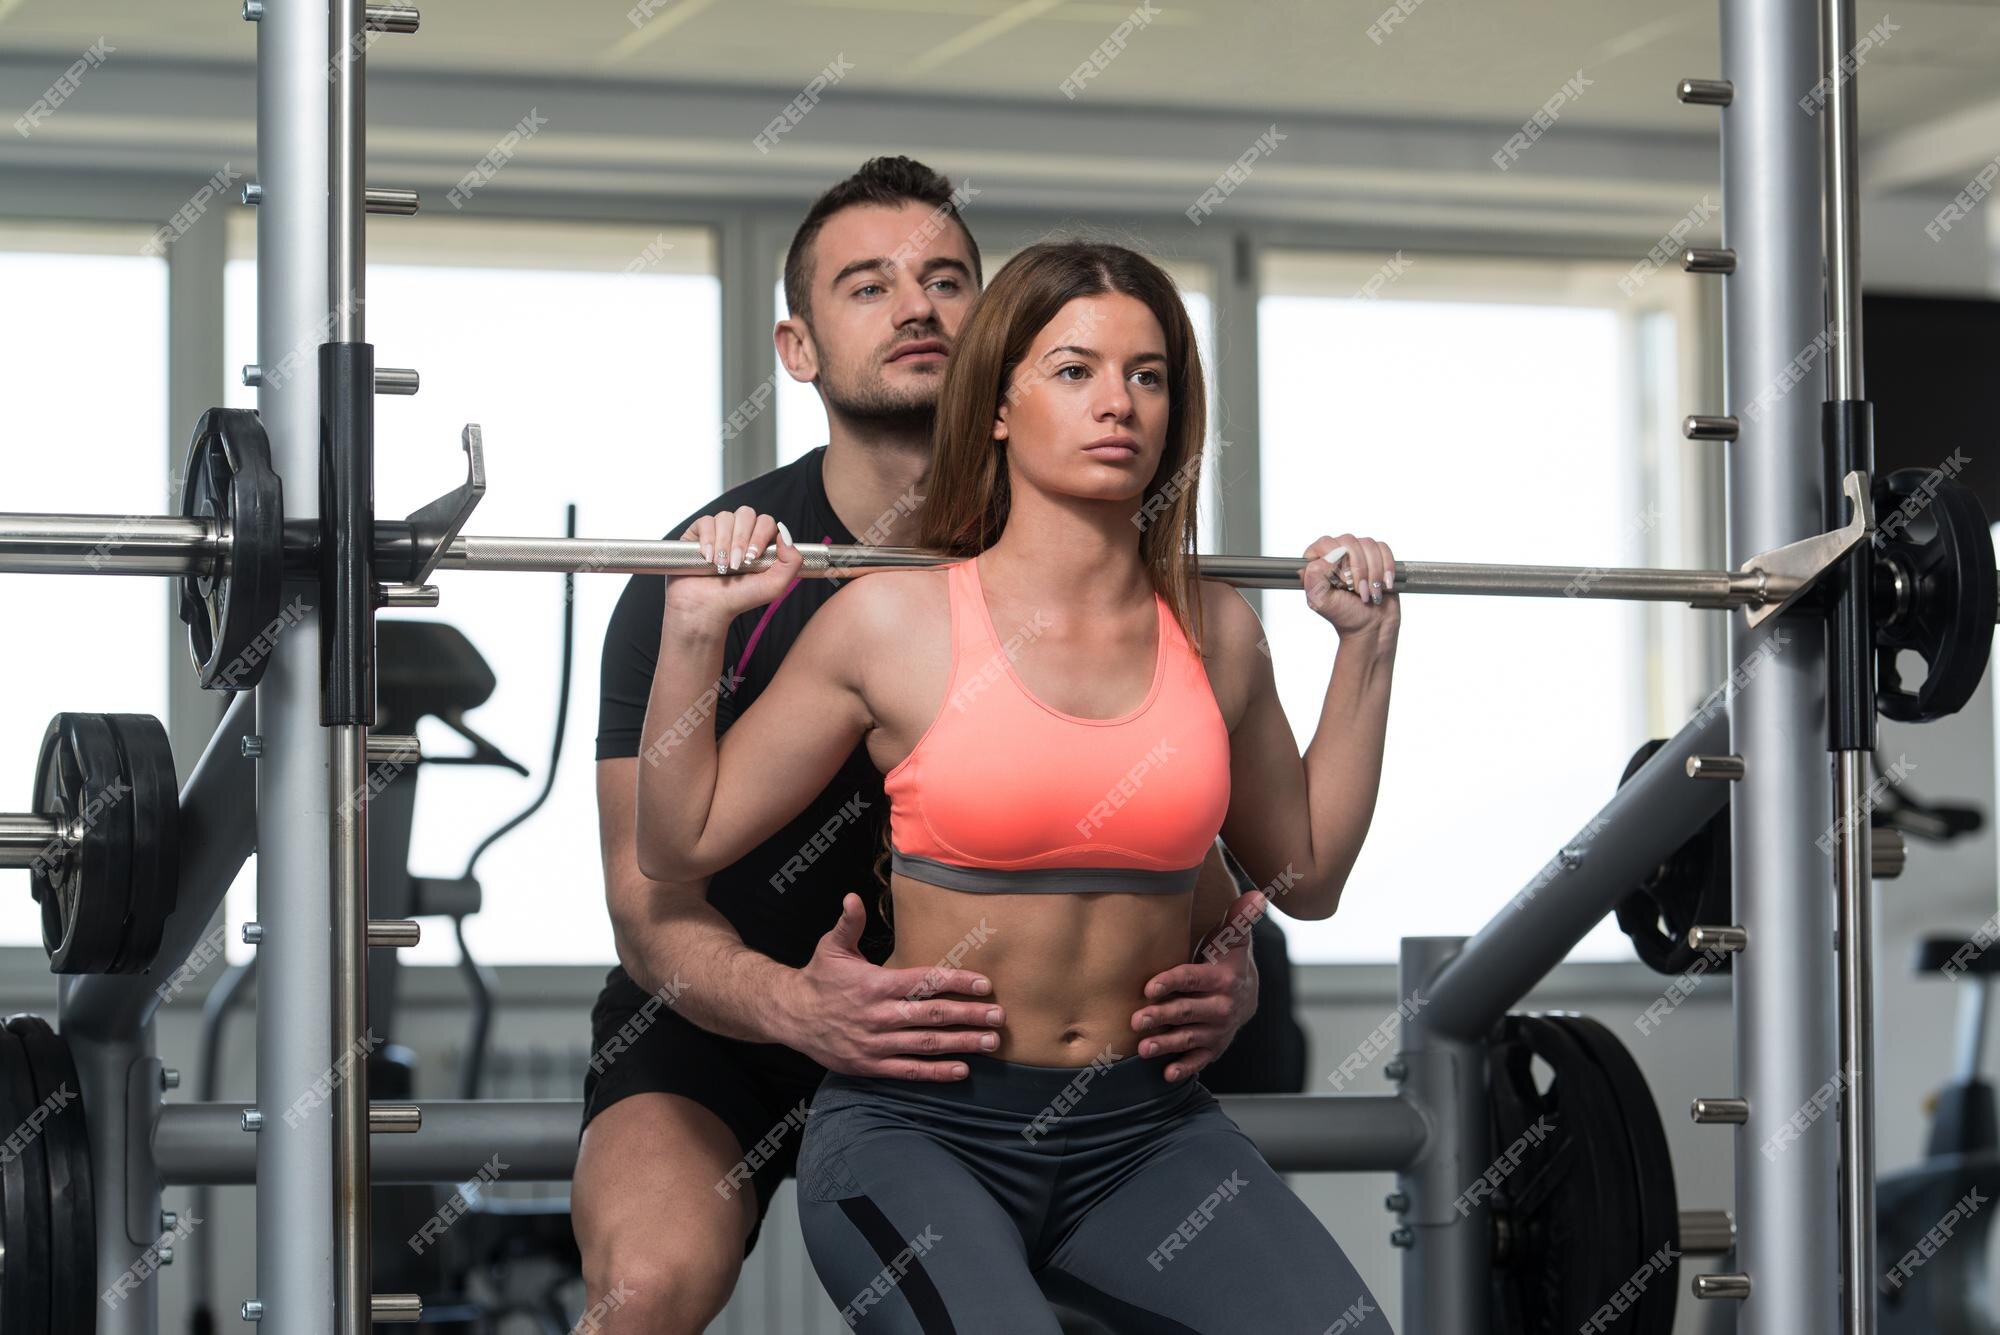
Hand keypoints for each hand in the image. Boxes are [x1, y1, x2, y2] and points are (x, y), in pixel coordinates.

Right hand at [663, 507, 802, 624]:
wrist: (707, 608)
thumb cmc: (739, 598)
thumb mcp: (774, 586)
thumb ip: (791, 562)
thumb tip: (785, 532)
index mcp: (759, 542)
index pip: (765, 522)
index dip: (760, 535)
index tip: (752, 558)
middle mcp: (739, 533)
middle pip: (746, 513)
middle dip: (741, 538)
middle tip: (737, 564)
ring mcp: (718, 531)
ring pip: (725, 517)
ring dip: (724, 543)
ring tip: (721, 566)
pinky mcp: (698, 533)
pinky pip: (705, 521)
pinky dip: (707, 539)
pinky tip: (708, 557)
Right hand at [779, 894, 1002, 1081]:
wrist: (790, 1016)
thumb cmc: (819, 978)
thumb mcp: (831, 947)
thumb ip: (848, 923)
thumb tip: (853, 897)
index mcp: (876, 984)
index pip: (924, 982)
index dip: (957, 982)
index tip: (985, 984)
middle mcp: (879, 1015)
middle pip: (933, 1015)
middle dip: (970, 1015)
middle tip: (1000, 1017)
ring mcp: (876, 1044)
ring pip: (926, 1044)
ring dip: (962, 1044)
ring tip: (990, 1042)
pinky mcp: (871, 1066)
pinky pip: (909, 1071)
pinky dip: (936, 1072)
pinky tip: (962, 1070)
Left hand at [1132, 890, 1267, 1082]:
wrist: (1245, 994)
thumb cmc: (1227, 959)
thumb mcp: (1233, 939)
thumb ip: (1239, 918)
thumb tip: (1257, 896)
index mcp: (1222, 978)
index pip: (1192, 978)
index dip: (1171, 982)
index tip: (1149, 987)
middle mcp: (1221, 1006)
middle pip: (1188, 1011)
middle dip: (1162, 1016)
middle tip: (1136, 1020)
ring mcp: (1217, 1030)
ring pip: (1189, 1038)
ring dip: (1166, 1044)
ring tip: (1143, 1049)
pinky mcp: (1213, 1047)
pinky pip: (1199, 1060)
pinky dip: (1184, 1068)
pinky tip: (1166, 1075)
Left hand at [1301, 533, 1397, 637]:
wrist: (1372, 627)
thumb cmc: (1345, 615)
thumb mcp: (1321, 601)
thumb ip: (1314, 576)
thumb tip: (1327, 557)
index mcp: (1317, 563)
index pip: (1325, 543)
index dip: (1337, 560)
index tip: (1344, 582)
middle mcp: (1336, 554)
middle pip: (1349, 541)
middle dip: (1358, 569)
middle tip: (1358, 590)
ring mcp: (1357, 554)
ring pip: (1368, 544)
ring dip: (1373, 572)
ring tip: (1370, 592)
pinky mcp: (1376, 557)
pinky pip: (1383, 549)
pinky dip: (1387, 568)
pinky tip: (1384, 585)